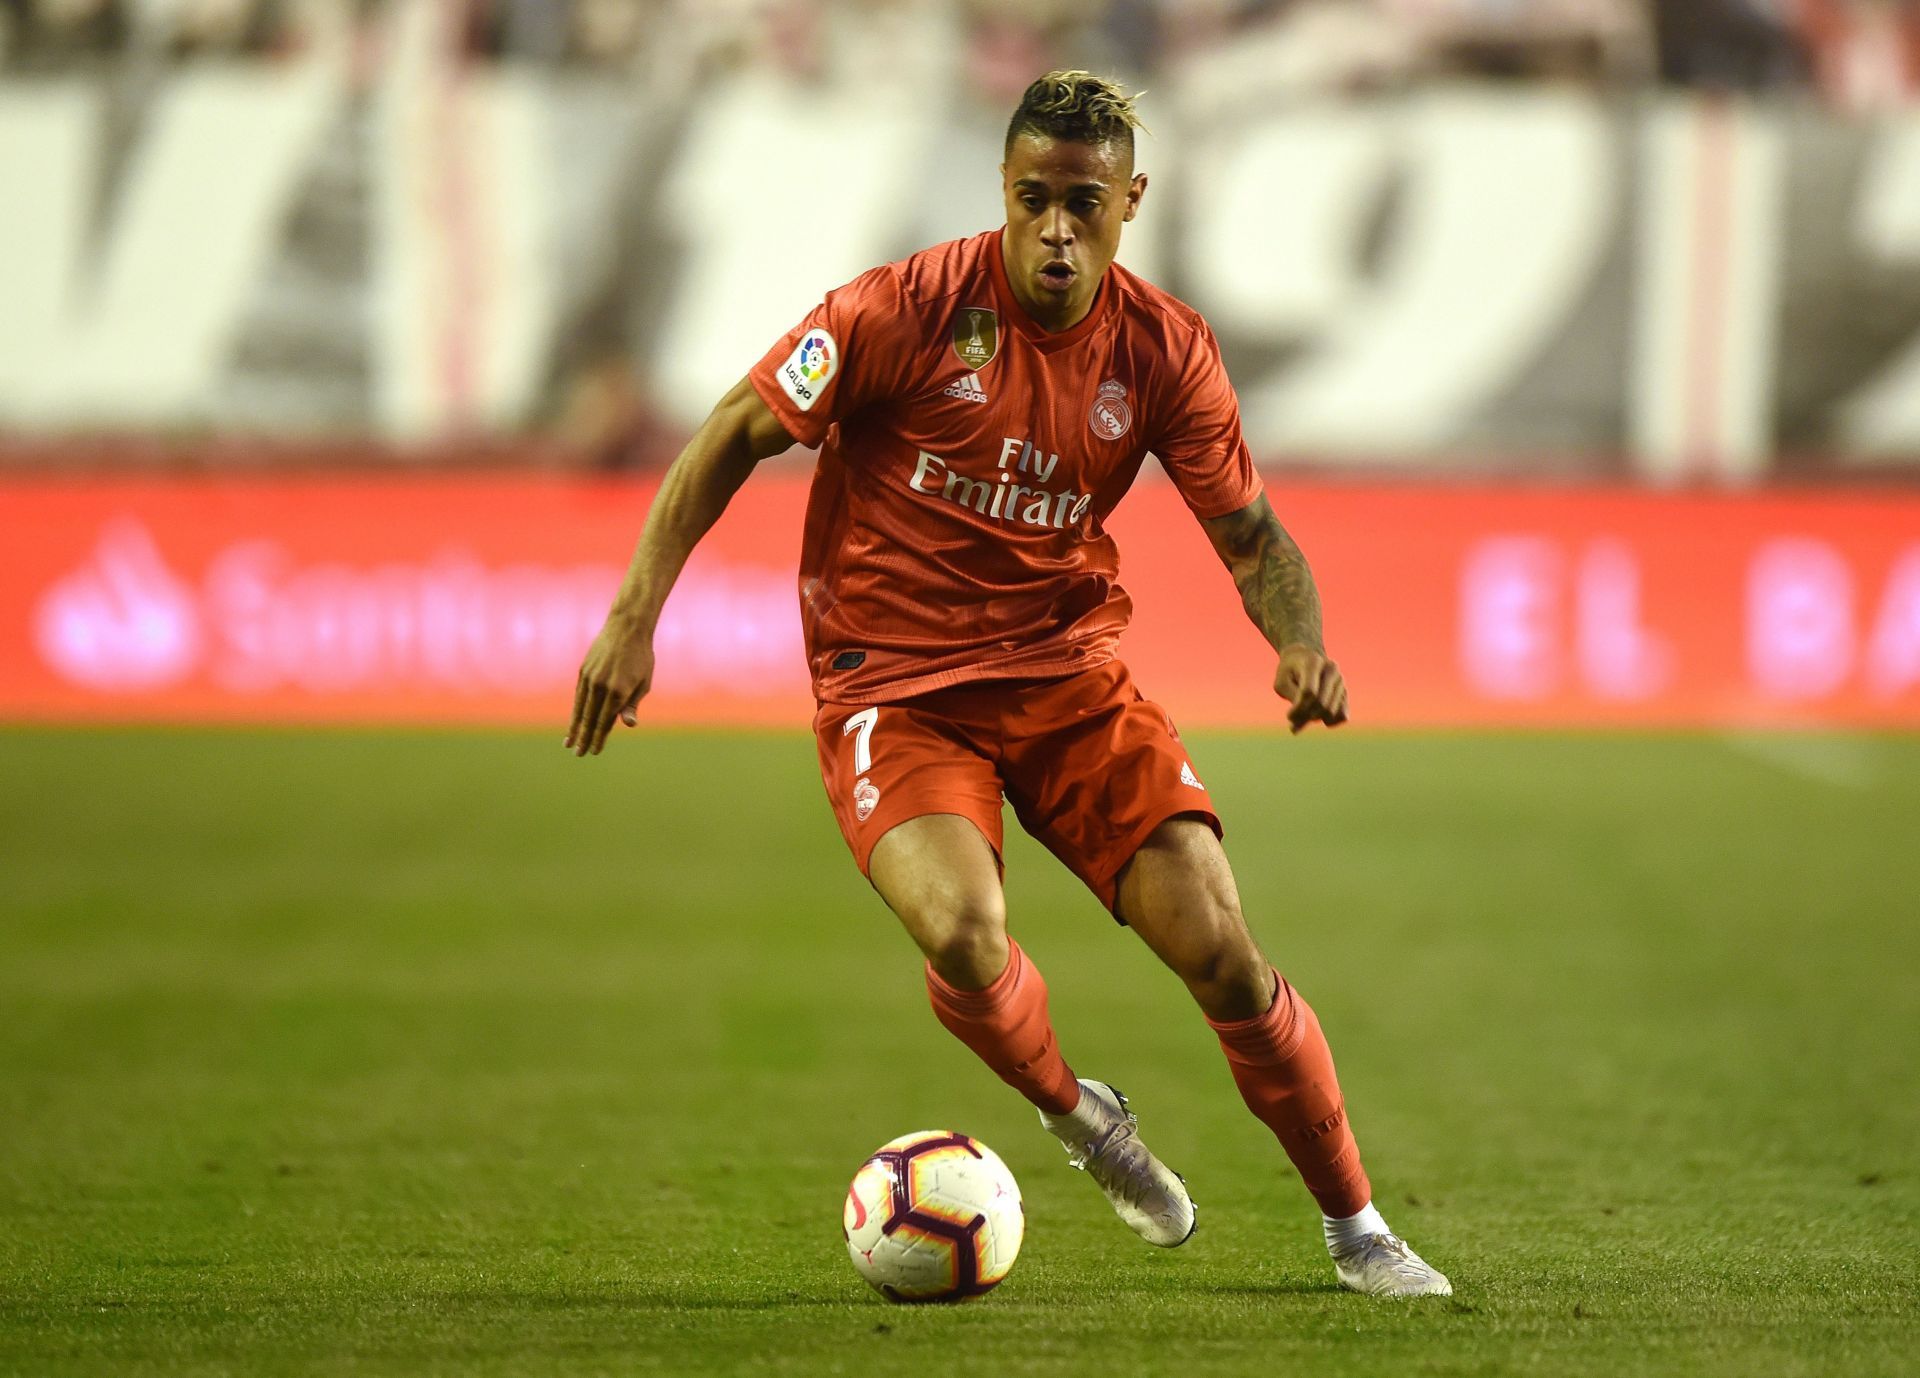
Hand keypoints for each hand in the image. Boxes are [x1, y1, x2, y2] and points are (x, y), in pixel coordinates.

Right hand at [566, 614, 655, 756]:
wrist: (626, 627)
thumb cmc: (641, 657)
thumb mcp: (643, 682)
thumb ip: (632, 705)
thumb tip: (628, 725)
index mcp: (619, 692)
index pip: (605, 722)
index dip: (599, 739)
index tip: (594, 752)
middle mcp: (602, 686)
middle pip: (589, 719)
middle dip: (583, 738)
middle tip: (578, 754)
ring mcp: (590, 678)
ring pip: (580, 708)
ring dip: (574, 727)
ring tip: (569, 742)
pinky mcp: (583, 671)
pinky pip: (578, 695)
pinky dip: (575, 710)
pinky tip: (573, 720)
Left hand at [1274, 644, 1348, 734]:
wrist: (1304, 658)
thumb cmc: (1289, 671)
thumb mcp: (1281, 683)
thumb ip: (1291, 701)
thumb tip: (1296, 727)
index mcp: (1313, 662)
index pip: (1309, 692)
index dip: (1299, 709)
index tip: (1289, 716)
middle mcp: (1331, 669)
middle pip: (1321, 703)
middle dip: (1305, 716)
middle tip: (1293, 721)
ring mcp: (1341, 680)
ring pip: (1331, 711)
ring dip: (1315, 719)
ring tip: (1302, 717)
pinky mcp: (1345, 692)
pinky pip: (1342, 715)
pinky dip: (1330, 722)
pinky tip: (1319, 719)